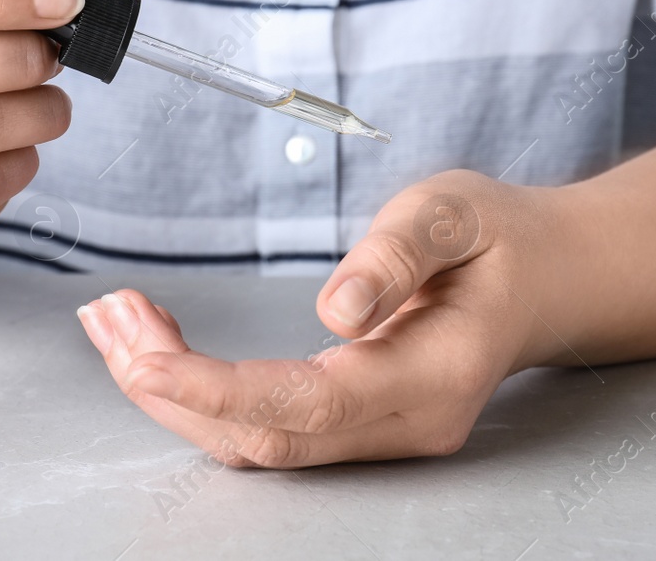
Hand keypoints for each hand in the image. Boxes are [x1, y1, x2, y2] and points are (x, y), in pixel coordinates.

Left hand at [75, 170, 549, 466]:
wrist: (545, 277)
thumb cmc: (499, 238)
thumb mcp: (455, 214)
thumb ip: (398, 256)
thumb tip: (338, 308)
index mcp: (433, 376)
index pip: (309, 404)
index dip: (219, 390)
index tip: (145, 358)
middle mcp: (405, 425)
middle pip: (268, 437)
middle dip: (173, 388)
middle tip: (109, 319)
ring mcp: (381, 435)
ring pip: (257, 441)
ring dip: (175, 392)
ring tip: (115, 324)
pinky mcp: (356, 424)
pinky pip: (266, 425)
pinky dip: (201, 392)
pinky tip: (158, 344)